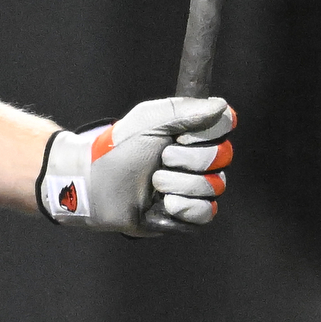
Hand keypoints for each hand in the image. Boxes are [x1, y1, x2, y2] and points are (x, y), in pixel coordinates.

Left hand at [37, 97, 234, 236]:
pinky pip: (205, 213)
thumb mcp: (148, 121)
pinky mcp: (188, 215)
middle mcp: (200, 160)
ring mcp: (195, 188)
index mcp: (192, 133)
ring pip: (214, 186)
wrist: (96, 182)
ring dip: (178, 183)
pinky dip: (184, 208)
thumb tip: (222, 105)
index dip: (206, 132)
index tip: (180, 135)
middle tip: (161, 159)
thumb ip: (184, 111)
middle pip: (222, 156)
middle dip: (187, 158)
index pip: (224, 126)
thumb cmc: (120, 148)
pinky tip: (164, 203)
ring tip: (154, 182)